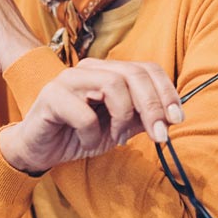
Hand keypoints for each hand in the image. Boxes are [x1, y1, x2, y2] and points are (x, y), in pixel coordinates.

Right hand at [0, 57, 183, 173]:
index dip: (166, 91)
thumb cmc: (78, 134)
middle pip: (132, 73)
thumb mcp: (118, 128)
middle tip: (160, 134)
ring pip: (112, 85)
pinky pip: (85, 114)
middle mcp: (89, 68)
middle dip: (152, 105)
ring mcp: (69, 79)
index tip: (176, 118)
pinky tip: (87, 141)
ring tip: (115, 137)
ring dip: (122, 118)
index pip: (145, 68)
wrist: (40, 150)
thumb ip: (141, 118)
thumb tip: (171, 116)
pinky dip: (92, 134)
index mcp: (107, 71)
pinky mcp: (51, 96)